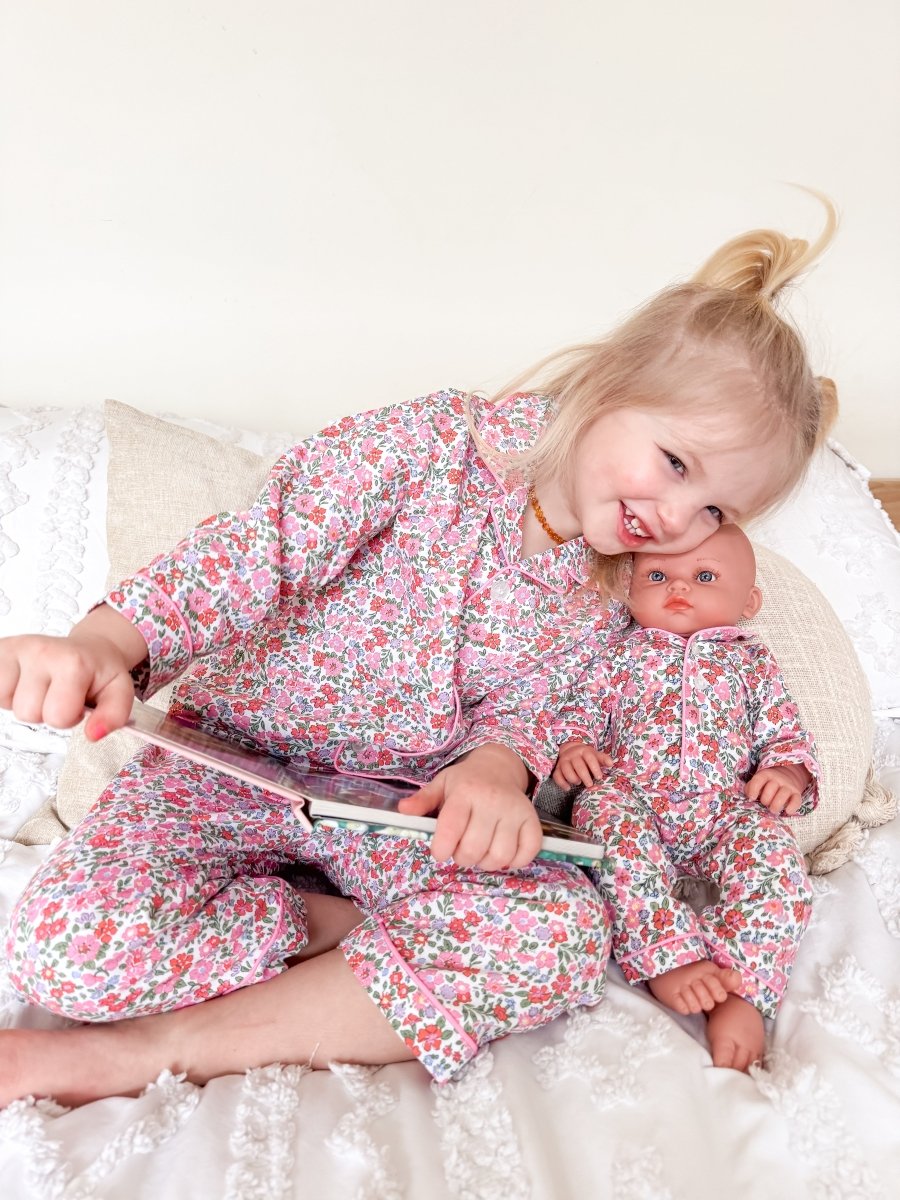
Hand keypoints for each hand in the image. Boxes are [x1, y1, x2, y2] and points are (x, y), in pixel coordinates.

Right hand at [0, 606, 146, 740]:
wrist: (88, 647)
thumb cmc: (100, 671)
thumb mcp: (119, 691)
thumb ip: (114, 715)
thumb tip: (93, 734)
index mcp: (73, 663)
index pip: (58, 717)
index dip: (70, 717)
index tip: (77, 702)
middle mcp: (41, 651)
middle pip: (28, 713)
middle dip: (45, 712)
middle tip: (58, 694)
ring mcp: (16, 648)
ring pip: (7, 704)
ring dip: (24, 702)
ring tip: (43, 687)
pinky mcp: (1, 649)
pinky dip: (6, 693)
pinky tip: (24, 683)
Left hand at [398, 743, 542, 869]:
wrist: (498, 767)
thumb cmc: (465, 782)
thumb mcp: (441, 784)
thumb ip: (423, 800)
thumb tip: (403, 811)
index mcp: (465, 792)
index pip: (451, 829)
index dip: (441, 849)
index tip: (440, 851)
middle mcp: (491, 800)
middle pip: (474, 848)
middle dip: (462, 858)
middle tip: (461, 851)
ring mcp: (514, 811)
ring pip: (500, 856)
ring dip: (486, 863)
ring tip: (480, 852)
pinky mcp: (531, 819)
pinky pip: (527, 852)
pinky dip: (515, 862)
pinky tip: (503, 853)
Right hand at [552, 739, 612, 788]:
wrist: (570, 750)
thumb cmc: (586, 756)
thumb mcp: (595, 755)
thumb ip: (603, 759)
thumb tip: (611, 764)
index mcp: (584, 751)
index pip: (590, 758)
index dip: (595, 768)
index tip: (599, 777)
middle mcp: (573, 755)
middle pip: (578, 765)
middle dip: (585, 776)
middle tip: (590, 784)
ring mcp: (563, 761)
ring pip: (566, 770)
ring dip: (573, 778)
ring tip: (578, 783)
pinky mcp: (557, 768)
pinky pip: (557, 776)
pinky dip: (562, 783)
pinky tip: (568, 788)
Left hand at [745, 763, 809, 815]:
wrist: (788, 776)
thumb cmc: (768, 783)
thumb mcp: (758, 781)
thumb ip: (750, 787)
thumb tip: (749, 797)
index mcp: (766, 775)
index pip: (758, 780)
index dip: (753, 789)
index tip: (752, 798)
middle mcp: (778, 779)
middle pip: (770, 789)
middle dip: (765, 800)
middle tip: (765, 804)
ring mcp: (788, 786)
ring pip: (783, 795)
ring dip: (776, 805)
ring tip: (773, 809)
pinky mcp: (797, 794)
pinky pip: (796, 801)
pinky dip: (791, 808)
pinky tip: (787, 811)